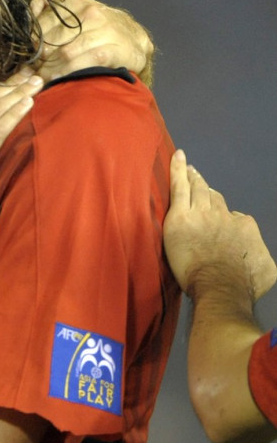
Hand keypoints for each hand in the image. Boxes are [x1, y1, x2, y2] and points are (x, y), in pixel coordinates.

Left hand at [34, 0, 153, 83]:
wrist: (134, 41)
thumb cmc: (97, 29)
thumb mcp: (74, 13)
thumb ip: (50, 8)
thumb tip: (33, 3)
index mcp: (74, 0)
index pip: (40, 22)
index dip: (31, 42)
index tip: (28, 54)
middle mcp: (89, 12)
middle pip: (50, 40)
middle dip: (39, 58)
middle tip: (33, 70)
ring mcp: (103, 30)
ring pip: (64, 52)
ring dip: (49, 69)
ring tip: (42, 77)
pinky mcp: (113, 49)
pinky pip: (81, 63)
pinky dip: (65, 73)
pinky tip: (57, 79)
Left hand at [164, 149, 275, 303]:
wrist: (221, 286)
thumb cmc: (244, 284)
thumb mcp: (267, 269)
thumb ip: (262, 257)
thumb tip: (258, 255)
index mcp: (244, 225)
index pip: (233, 216)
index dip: (223, 216)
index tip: (216, 219)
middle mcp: (224, 215)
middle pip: (213, 197)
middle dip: (205, 186)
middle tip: (197, 176)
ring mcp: (202, 213)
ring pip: (197, 189)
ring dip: (193, 177)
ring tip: (188, 169)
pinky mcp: (181, 215)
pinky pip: (179, 187)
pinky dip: (177, 169)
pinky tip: (176, 157)